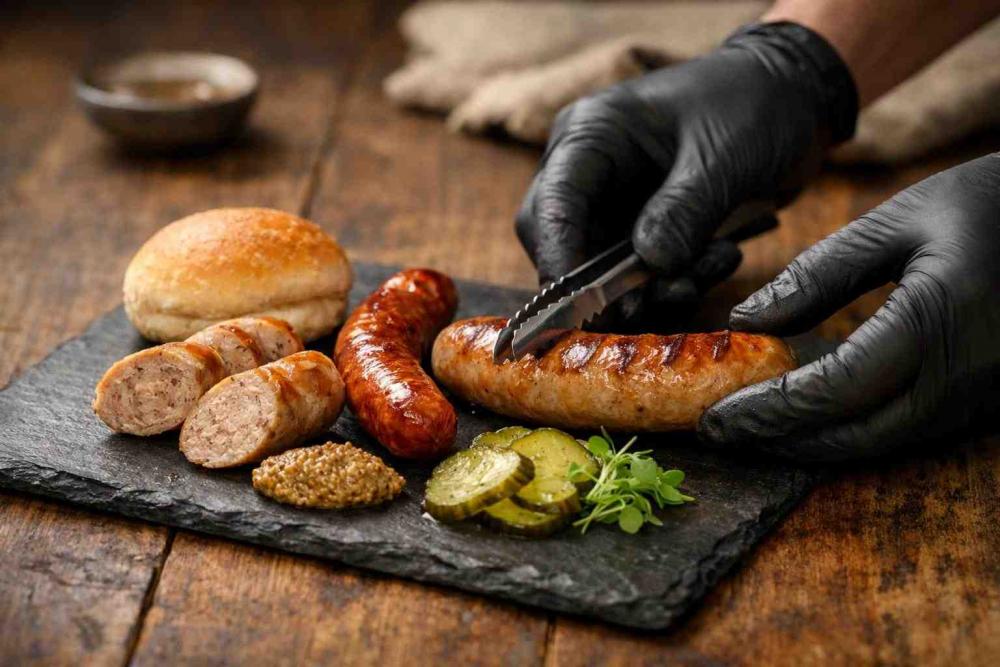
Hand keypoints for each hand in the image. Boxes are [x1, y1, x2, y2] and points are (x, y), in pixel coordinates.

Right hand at [515, 22, 857, 320]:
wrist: (794, 99)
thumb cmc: (753, 104)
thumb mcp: (724, 155)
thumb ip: (685, 209)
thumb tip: (653, 264)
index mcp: (590, 135)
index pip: (551, 205)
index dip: (559, 258)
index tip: (587, 306)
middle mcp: (590, 175)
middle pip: (564, 248)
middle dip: (604, 287)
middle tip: (650, 306)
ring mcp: (614, 207)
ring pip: (602, 275)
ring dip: (651, 290)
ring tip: (710, 268)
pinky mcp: (643, 234)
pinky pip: (641, 279)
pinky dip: (675, 285)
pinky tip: (720, 259)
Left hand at [700, 154, 999, 460]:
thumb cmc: (991, 204)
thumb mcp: (900, 220)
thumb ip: (820, 273)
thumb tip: (747, 319)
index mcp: (935, 325)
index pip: (831, 391)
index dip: (767, 411)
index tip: (714, 418)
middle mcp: (962, 377)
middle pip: (854, 434)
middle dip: (780, 442)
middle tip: (722, 434)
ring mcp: (982, 397)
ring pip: (883, 444)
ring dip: (814, 445)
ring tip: (756, 432)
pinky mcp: (989, 400)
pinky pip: (910, 433)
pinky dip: (853, 433)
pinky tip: (814, 418)